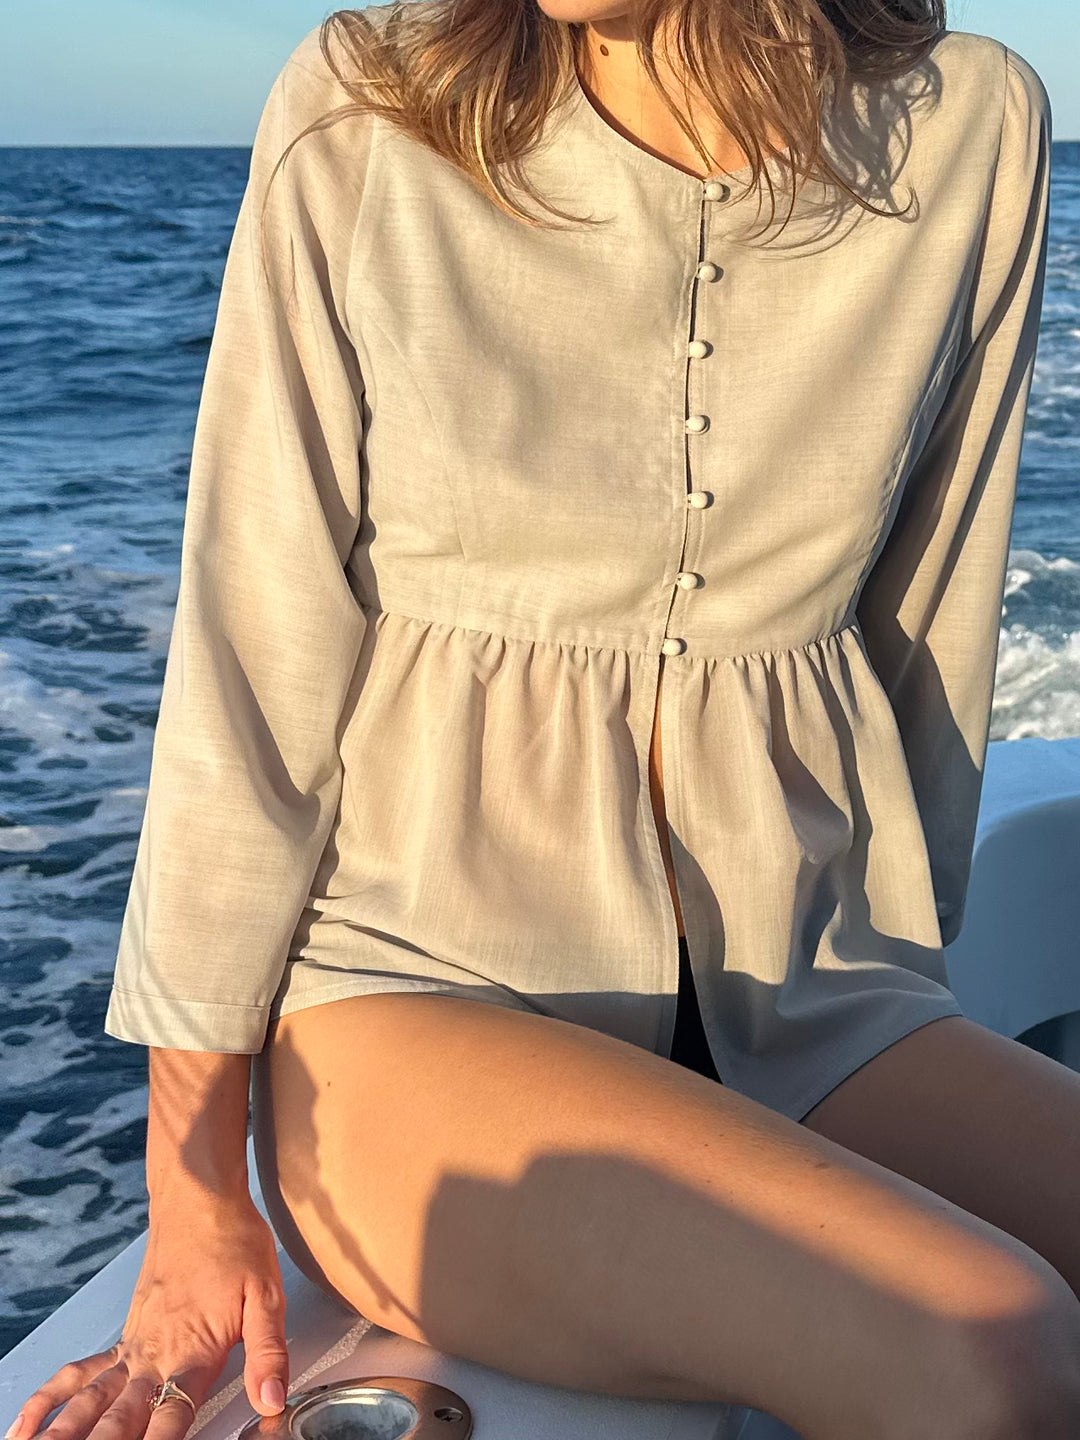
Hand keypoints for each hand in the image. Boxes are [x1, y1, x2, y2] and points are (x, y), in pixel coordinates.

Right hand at [6, 1193, 287, 1439]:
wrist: (198, 1201)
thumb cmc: (233, 1242)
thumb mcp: (267, 1295)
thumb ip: (267, 1352)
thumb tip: (271, 1397)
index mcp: (193, 1352)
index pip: (173, 1416)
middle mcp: (155, 1355)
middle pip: (122, 1420)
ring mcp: (133, 1347)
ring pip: (90, 1403)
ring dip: (65, 1433)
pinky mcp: (124, 1336)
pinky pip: (79, 1374)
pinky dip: (49, 1401)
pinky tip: (28, 1425)